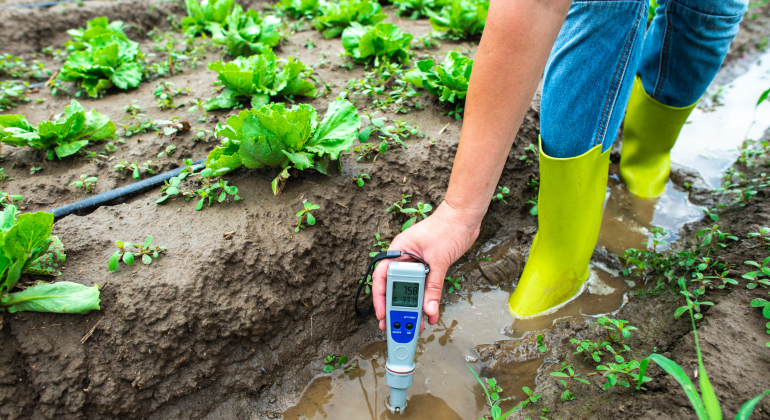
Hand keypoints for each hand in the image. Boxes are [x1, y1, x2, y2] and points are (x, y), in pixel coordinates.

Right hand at [372, 201, 481, 330]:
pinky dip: (427, 300)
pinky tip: (430, 313)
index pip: (382, 276)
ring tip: (414, 325)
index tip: (382, 313)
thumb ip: (433, 286)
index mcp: (398, 250)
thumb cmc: (447, 227)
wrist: (465, 217)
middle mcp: (404, 258)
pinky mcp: (428, 268)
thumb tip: (429, 309)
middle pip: (394, 287)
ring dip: (413, 307)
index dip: (379, 297)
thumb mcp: (438, 260)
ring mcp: (416, 263)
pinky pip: (424, 288)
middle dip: (395, 307)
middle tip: (394, 325)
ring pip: (410, 290)